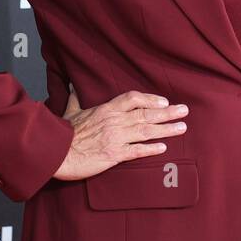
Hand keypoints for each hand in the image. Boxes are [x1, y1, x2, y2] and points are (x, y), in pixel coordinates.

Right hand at [51, 87, 188, 181]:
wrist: (56, 152)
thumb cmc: (62, 134)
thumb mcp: (70, 111)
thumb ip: (75, 99)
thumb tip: (73, 86)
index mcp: (105, 109)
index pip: (133, 99)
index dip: (150, 99)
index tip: (163, 101)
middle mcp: (114, 121)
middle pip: (146, 114)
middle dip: (168, 113)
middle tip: (184, 111)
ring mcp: (115, 137)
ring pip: (146, 131)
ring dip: (166, 129)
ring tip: (182, 127)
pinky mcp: (114, 154)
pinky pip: (137, 150)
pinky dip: (151, 149)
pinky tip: (164, 148)